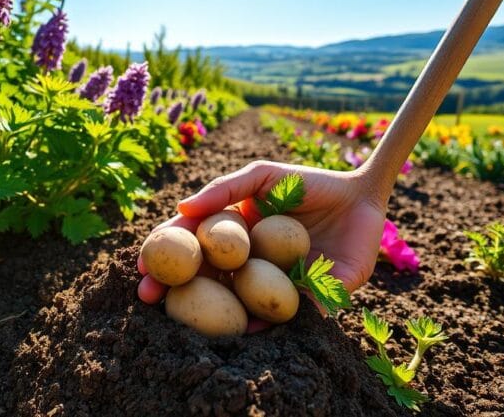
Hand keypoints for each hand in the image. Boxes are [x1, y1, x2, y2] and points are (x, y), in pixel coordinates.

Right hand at [137, 161, 385, 328]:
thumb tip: (182, 208)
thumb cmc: (307, 182)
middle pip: (204, 279)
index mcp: (234, 234)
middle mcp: (248, 263)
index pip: (192, 247)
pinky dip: (261, 322)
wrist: (361, 194)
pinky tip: (244, 327)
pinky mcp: (306, 297)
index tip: (141, 268)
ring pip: (234, 301)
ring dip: (209, 313)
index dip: (164, 256)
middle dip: (172, 290)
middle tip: (147, 299)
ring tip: (183, 322)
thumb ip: (224, 189)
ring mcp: (273, 282)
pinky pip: (280, 314)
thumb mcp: (262, 176)